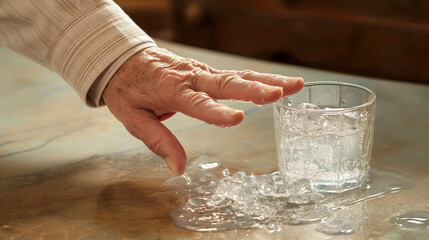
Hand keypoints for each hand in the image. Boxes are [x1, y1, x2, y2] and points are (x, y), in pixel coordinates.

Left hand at [102, 47, 303, 175]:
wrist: (124, 59)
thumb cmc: (128, 88)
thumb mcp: (132, 118)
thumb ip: (158, 141)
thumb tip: (179, 169)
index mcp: (171, 89)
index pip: (197, 102)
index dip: (217, 111)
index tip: (238, 118)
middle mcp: (191, 77)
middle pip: (226, 83)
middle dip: (254, 89)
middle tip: (279, 94)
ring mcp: (201, 72)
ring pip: (238, 76)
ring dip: (266, 81)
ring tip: (295, 85)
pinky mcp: (207, 72)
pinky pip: (235, 75)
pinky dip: (259, 79)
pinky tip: (278, 84)